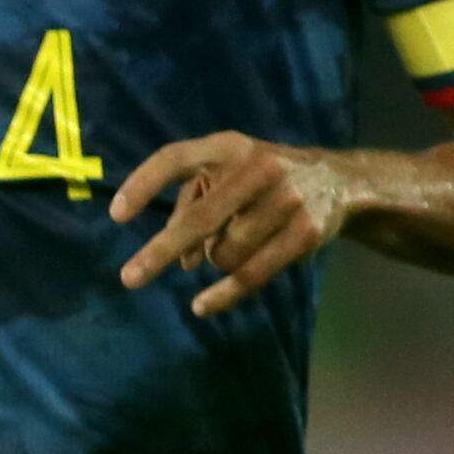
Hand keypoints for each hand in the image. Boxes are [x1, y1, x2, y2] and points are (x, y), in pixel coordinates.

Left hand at [112, 131, 359, 318]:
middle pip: (200, 218)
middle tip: (129, 279)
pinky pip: (253, 273)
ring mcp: (286, 200)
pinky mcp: (306, 233)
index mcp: (229, 147)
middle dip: (162, 251)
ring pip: (225, 253)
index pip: (176, 158)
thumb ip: (192, 203)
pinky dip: (224, 294)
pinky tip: (202, 306)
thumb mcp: (227, 172)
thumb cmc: (260, 178)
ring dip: (214, 260)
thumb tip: (180, 257)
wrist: (338, 180)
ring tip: (225, 248)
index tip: (116, 215)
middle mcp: (258, 168)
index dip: (143, 184)